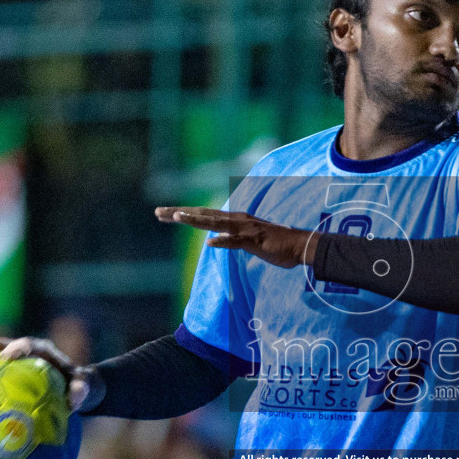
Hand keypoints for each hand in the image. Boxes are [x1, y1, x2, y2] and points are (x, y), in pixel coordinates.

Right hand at [0, 336, 93, 410]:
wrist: (72, 385)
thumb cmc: (78, 385)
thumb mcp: (84, 387)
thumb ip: (82, 389)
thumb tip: (77, 396)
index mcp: (41, 350)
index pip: (27, 344)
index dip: (15, 348)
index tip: (5, 358)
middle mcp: (22, 351)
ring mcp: (10, 361)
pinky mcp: (2, 372)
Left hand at [155, 206, 316, 268]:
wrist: (300, 245)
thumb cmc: (275, 244)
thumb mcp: (247, 241)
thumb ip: (230, 239)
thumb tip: (213, 241)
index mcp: (234, 220)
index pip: (203, 216)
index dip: (184, 214)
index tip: (164, 214)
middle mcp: (237, 220)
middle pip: (203, 215)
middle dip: (180, 213)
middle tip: (157, 212)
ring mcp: (245, 230)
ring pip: (216, 223)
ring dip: (196, 220)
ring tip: (176, 217)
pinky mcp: (255, 241)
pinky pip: (236, 241)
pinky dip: (224, 241)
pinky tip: (211, 243)